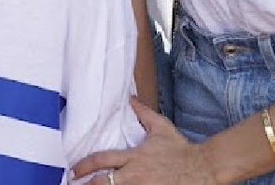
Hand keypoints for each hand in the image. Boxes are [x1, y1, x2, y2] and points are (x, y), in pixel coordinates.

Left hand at [72, 99, 217, 183]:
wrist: (200, 169)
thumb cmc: (180, 150)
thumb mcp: (161, 128)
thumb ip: (143, 112)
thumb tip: (131, 98)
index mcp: (134, 157)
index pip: (102, 160)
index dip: (85, 166)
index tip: (74, 170)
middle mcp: (134, 175)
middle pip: (102, 183)